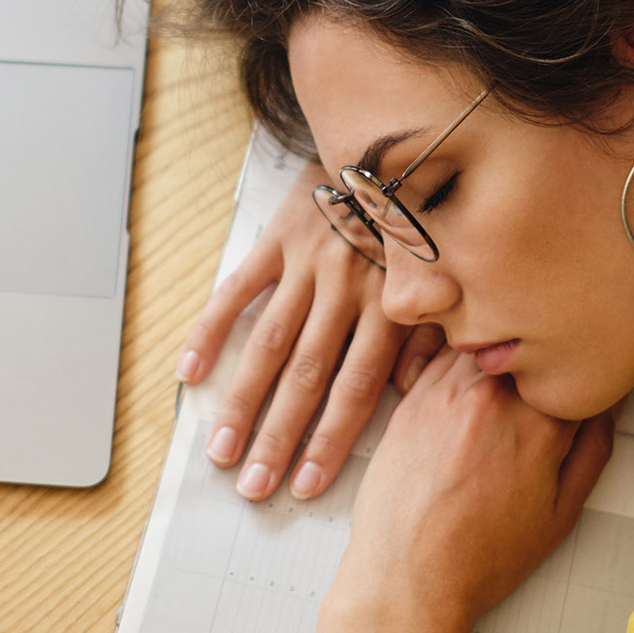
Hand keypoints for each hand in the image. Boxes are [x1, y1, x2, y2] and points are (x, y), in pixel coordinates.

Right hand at [178, 164, 443, 499]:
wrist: (389, 146)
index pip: (357, 387)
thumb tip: (415, 391)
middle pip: (306, 376)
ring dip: (242, 400)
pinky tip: (190, 373)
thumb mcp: (443, 276)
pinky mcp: (276, 240)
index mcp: (390, 305)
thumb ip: (432, 333)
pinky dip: (210, 331)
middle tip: (254, 486)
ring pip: (269, 343)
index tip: (308, 485)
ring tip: (220, 449)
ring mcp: (307, 265)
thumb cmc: (418, 224)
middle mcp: (347, 288)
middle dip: (278, 436)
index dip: (331, 439)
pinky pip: (237, 290)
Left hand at [331, 348, 617, 632]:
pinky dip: (458, 364)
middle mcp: (493, 399)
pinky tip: (462, 398)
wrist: (408, 576)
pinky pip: (442, 357)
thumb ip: (593, 452)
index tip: (581, 389)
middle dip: (541, 366)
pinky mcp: (411, 399)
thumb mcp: (560, 515)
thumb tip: (608, 412)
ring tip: (497, 399)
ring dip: (499, 359)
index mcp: (539, 425)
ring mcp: (447, 393)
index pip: (577, 374)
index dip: (582, 381)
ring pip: (487, 347)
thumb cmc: (477, 557)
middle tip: (538, 396)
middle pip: (531, 354)